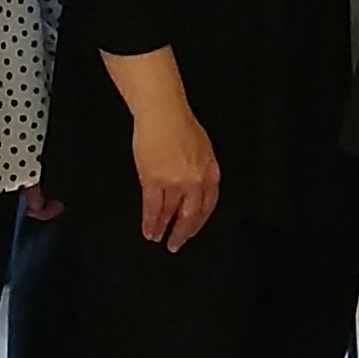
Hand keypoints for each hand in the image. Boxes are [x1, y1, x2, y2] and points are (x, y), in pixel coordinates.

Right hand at [130, 95, 223, 250]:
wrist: (163, 113)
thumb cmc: (181, 125)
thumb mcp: (203, 151)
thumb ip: (202, 172)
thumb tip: (197, 190)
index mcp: (210, 173)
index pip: (207, 206)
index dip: (198, 222)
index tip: (191, 230)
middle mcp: (196, 182)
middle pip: (190, 215)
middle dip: (183, 233)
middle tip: (176, 245)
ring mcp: (175, 183)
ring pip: (169, 214)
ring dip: (163, 229)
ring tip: (157, 238)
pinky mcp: (154, 181)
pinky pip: (152, 208)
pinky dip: (149, 221)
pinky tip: (148, 229)